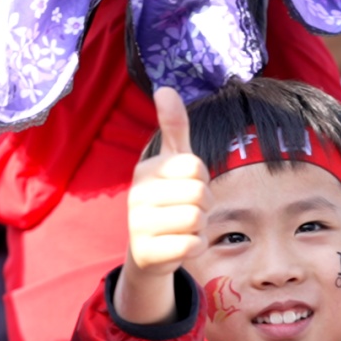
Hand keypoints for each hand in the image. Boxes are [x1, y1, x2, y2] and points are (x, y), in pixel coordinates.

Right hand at [126, 87, 211, 277]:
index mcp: (145, 170)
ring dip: (200, 226)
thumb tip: (166, 87)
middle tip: (188, 210)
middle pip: (199, 193)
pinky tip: (180, 245)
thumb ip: (174, 127)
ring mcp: (138, 225)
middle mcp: (137, 195)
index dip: (202, 179)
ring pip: (197, 219)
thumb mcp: (172, 163)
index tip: (188, 187)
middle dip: (204, 205)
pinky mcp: (147, 253)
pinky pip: (193, 245)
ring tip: (183, 228)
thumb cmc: (167, 201)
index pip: (195, 166)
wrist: (148, 252)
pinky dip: (196, 246)